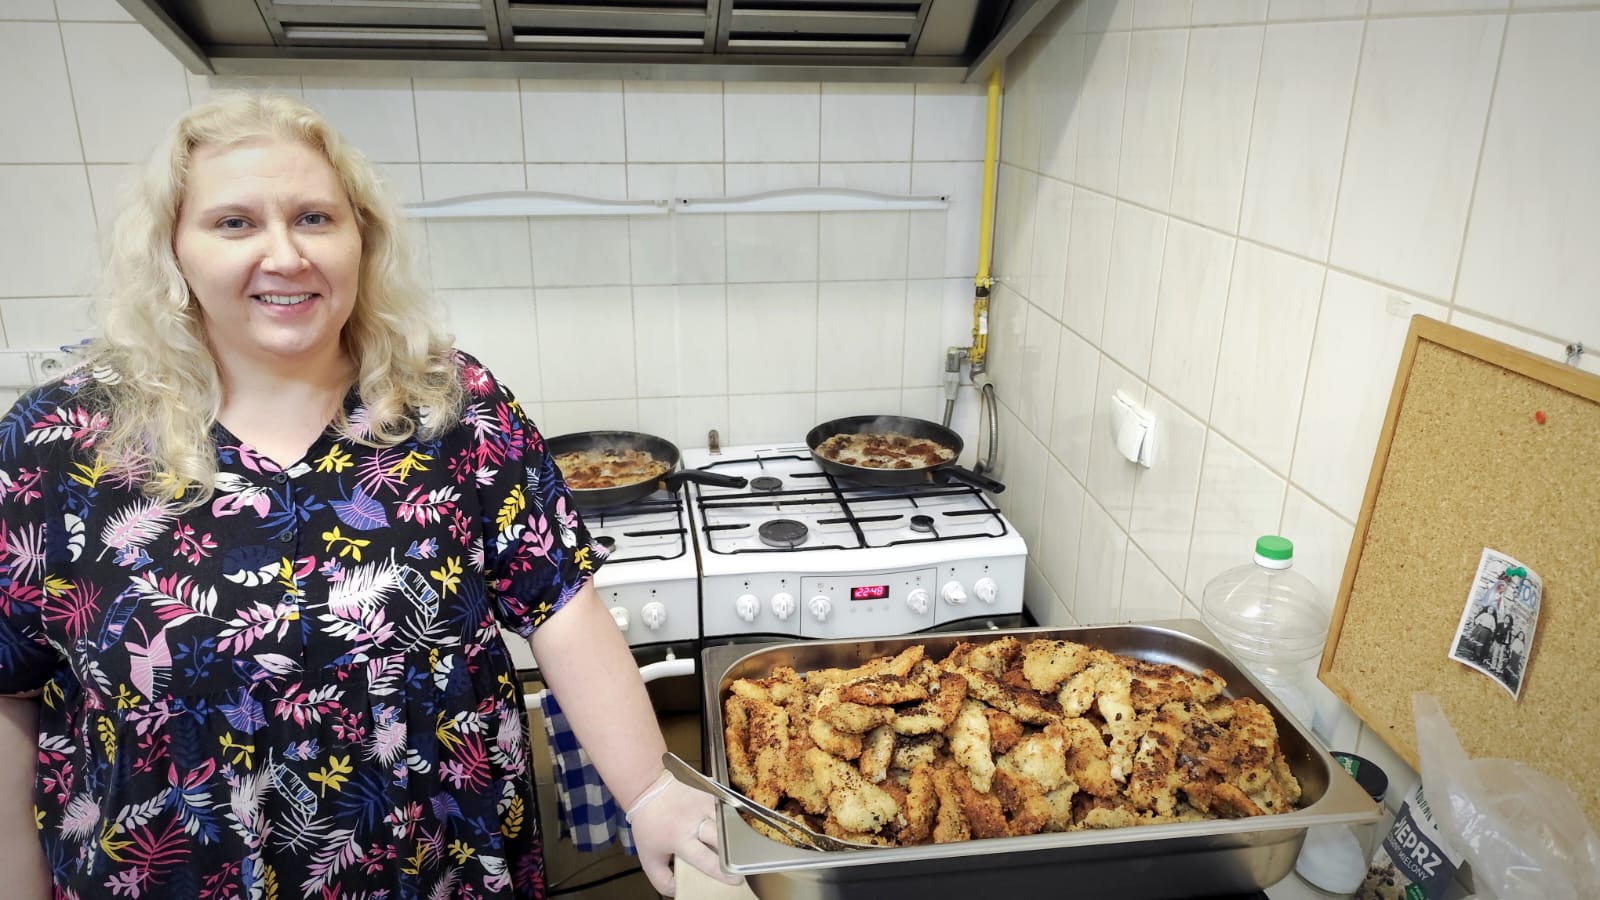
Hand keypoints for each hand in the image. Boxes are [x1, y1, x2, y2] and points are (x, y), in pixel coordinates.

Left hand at [626, 771, 744, 895]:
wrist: (648, 788)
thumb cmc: (650, 824)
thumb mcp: (649, 858)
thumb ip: (662, 880)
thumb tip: (679, 891)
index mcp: (679, 838)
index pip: (705, 858)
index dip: (722, 871)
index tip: (735, 880)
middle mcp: (694, 820)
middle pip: (722, 837)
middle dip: (735, 852)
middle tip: (743, 862)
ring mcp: (704, 803)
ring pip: (729, 820)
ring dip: (737, 833)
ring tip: (743, 845)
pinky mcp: (710, 792)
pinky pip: (728, 805)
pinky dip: (734, 816)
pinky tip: (737, 824)